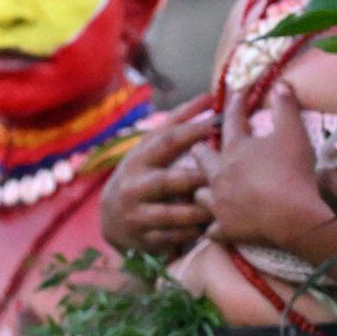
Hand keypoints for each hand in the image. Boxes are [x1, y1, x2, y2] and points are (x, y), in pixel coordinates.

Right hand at [101, 105, 215, 257]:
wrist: (110, 219)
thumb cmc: (142, 174)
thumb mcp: (152, 148)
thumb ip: (179, 122)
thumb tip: (210, 96)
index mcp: (138, 159)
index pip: (167, 141)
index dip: (194, 131)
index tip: (219, 124)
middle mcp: (133, 186)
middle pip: (169, 180)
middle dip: (198, 178)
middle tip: (226, 176)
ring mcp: (136, 215)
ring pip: (172, 214)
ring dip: (200, 211)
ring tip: (222, 206)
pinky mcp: (142, 239)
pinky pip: (173, 238)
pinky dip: (192, 233)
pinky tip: (209, 228)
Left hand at [199, 83, 332, 253]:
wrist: (294, 215)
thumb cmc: (293, 170)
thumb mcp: (293, 132)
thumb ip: (285, 106)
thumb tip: (281, 83)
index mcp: (235, 149)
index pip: (231, 121)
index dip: (234, 106)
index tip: (234, 94)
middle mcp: (220, 175)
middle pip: (201, 159)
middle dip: (199, 151)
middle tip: (199, 148)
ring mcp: (220, 204)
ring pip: (199, 196)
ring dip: (202, 191)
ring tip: (206, 191)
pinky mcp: (225, 229)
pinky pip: (211, 230)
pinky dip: (213, 228)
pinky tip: (214, 229)